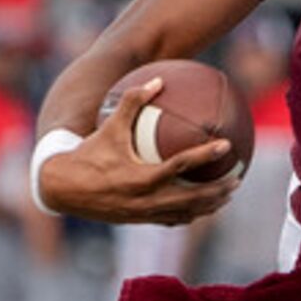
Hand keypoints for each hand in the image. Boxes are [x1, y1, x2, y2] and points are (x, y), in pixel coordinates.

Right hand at [40, 77, 242, 225]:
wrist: (63, 188)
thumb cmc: (88, 153)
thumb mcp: (109, 126)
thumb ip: (132, 101)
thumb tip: (157, 80)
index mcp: (142, 176)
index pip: (182, 165)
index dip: (206, 155)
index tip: (226, 146)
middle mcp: (147, 199)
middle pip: (195, 197)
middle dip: (219, 189)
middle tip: (238, 177)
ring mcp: (146, 213)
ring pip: (188, 212)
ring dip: (211, 204)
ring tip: (229, 193)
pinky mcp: (142, 220)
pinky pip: (174, 220)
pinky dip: (192, 214)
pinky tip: (203, 206)